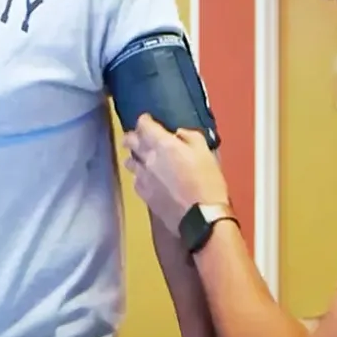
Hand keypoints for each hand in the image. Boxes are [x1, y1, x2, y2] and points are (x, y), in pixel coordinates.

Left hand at [123, 114, 229, 234]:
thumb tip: (178, 134)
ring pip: (129, 162)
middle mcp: (147, 159)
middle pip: (130, 141)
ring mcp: (143, 178)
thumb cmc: (207, 181)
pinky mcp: (143, 195)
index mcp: (162, 144)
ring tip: (139, 157)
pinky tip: (145, 177)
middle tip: (137, 136)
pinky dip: (138, 175)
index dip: (144, 120)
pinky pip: (135, 180)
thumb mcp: (205, 151)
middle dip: (132, 136)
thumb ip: (189, 137)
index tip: (148, 120)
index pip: (143, 125)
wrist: (202, 216)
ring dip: (133, 156)